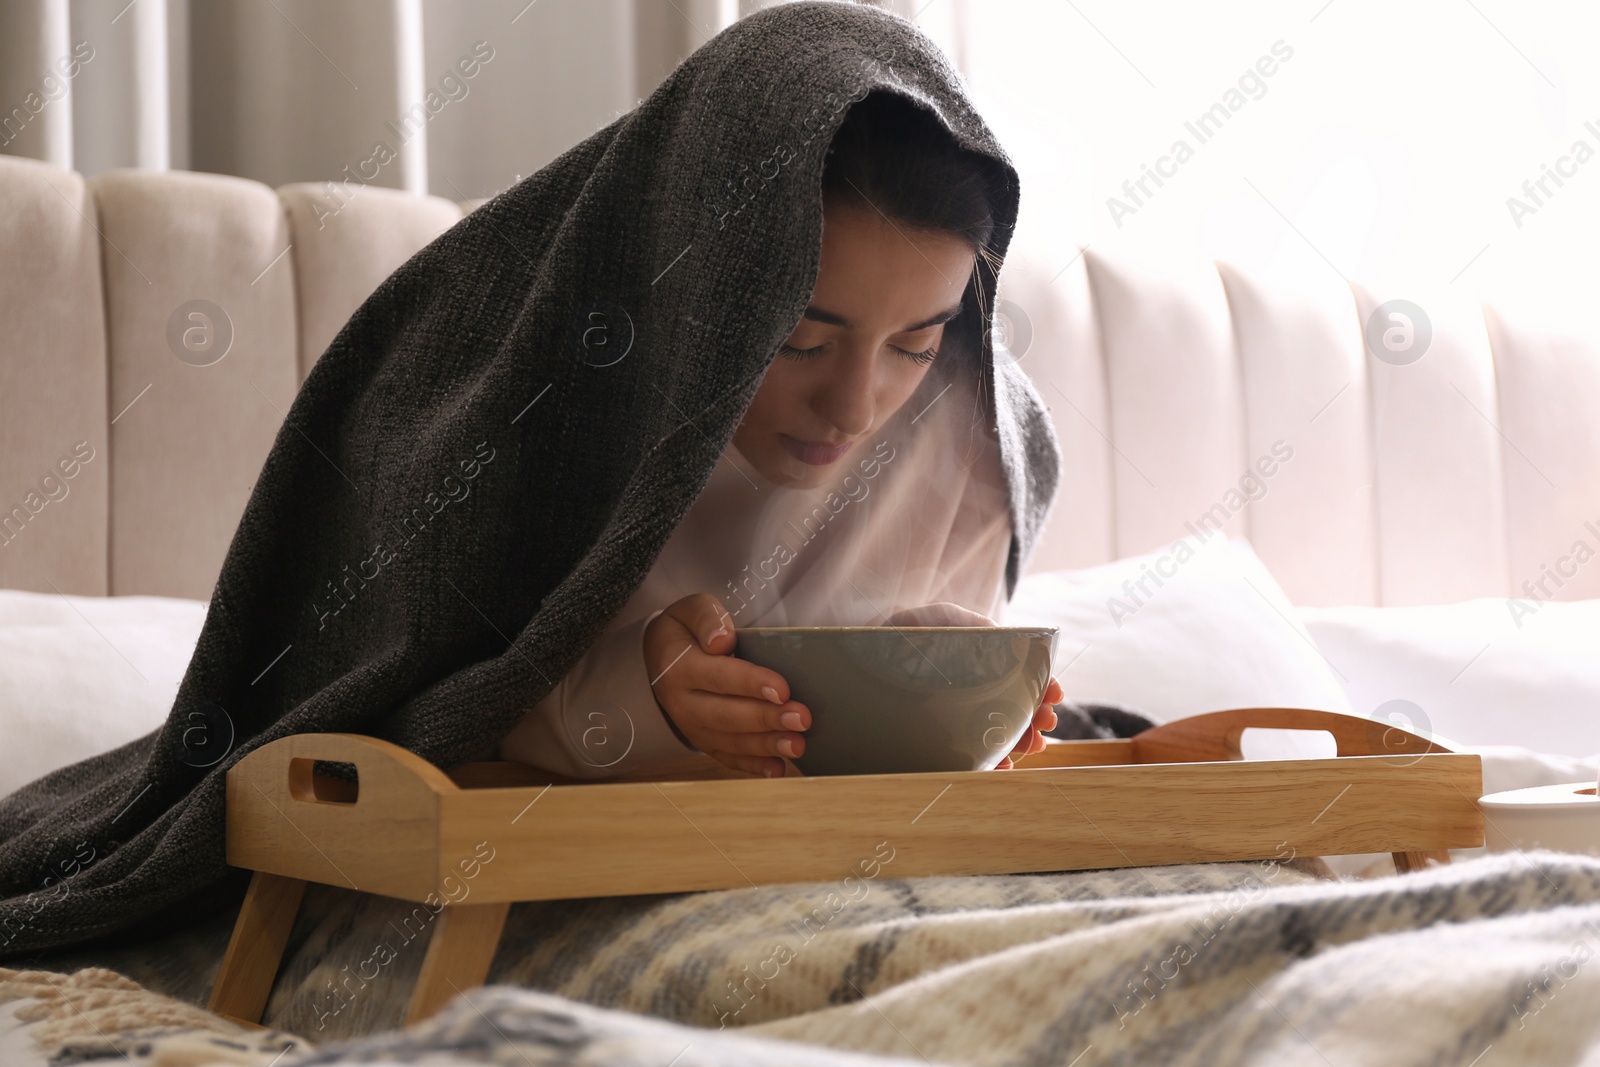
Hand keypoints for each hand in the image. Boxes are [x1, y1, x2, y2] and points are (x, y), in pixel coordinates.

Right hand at [643, 593, 809, 777]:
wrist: (658, 660)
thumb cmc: (685, 632)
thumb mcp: (689, 610)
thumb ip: (706, 618)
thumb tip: (721, 641)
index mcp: (678, 667)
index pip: (719, 676)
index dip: (751, 683)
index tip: (783, 689)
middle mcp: (682, 703)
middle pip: (727, 715)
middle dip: (766, 719)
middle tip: (802, 719)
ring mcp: (692, 727)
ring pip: (730, 741)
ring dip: (766, 745)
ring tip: (798, 745)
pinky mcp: (703, 742)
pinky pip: (727, 758)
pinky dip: (753, 766)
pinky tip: (778, 769)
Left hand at [882, 602, 1061, 770]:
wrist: (855, 661)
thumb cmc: (898, 632)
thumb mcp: (941, 619)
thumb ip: (975, 625)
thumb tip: (1011, 639)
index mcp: (976, 662)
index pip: (1018, 675)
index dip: (1041, 684)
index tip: (1056, 695)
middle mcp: (969, 691)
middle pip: (1012, 706)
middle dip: (1036, 716)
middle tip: (1046, 724)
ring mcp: (953, 716)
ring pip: (995, 732)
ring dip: (1020, 740)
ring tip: (1033, 746)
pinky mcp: (934, 741)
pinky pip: (967, 756)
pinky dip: (988, 761)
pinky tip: (1002, 765)